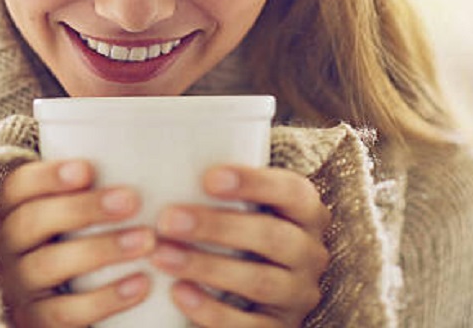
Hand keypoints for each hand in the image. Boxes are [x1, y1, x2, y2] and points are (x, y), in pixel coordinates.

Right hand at [0, 159, 155, 326]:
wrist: (48, 301)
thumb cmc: (68, 236)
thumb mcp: (66, 208)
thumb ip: (89, 181)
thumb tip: (144, 141)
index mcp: (9, 209)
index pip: (18, 186)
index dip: (49, 176)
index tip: (88, 168)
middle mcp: (4, 245)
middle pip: (33, 221)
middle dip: (82, 209)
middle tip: (131, 201)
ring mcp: (16, 286)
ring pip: (50, 265)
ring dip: (101, 250)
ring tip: (147, 240)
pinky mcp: (32, 320)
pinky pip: (65, 313)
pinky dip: (104, 299)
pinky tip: (140, 284)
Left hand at [149, 166, 330, 326]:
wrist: (251, 295)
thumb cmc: (236, 234)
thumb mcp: (241, 208)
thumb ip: (219, 190)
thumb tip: (166, 161)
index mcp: (305, 212)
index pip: (291, 191)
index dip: (253, 183)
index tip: (208, 178)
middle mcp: (309, 253)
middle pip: (272, 236)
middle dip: (217, 227)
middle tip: (168, 220)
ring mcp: (298, 294)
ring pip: (259, 281)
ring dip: (206, 267)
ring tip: (162, 255)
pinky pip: (249, 324)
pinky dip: (212, 310)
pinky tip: (179, 292)